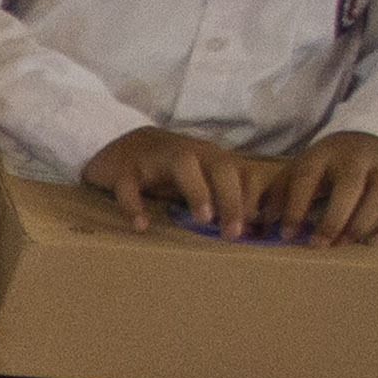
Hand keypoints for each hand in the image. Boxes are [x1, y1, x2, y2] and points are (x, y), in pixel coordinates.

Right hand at [80, 123, 267, 236]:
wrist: (122, 144)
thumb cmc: (170, 172)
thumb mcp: (201, 181)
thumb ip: (225, 199)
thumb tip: (254, 228)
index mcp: (213, 158)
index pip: (243, 172)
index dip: (251, 199)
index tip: (253, 229)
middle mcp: (192, 153)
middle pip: (221, 167)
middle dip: (231, 198)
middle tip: (232, 232)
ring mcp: (158, 157)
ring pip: (183, 164)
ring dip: (197, 190)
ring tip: (203, 219)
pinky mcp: (127, 168)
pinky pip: (131, 184)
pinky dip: (135, 204)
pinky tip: (141, 225)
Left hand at [265, 130, 377, 248]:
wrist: (375, 138)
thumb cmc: (330, 164)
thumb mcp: (302, 169)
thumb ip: (280, 193)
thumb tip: (259, 222)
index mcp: (324, 154)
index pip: (308, 178)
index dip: (296, 207)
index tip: (288, 235)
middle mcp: (358, 157)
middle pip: (349, 186)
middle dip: (333, 219)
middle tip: (319, 246)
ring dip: (360, 224)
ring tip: (343, 244)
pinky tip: (373, 242)